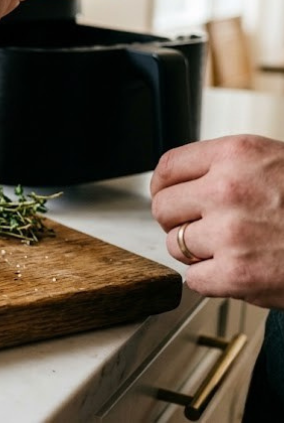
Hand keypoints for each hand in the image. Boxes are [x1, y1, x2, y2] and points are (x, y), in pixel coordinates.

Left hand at [150, 134, 283, 308]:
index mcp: (237, 155)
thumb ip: (228, 168)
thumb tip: (181, 181)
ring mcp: (230, 233)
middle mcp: (227, 189)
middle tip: (203, 227)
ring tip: (234, 248)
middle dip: (178, 220)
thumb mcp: (276, 163)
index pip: (168, 167)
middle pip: (163, 208)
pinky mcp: (235, 274)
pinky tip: (239, 270)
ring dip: (198, 251)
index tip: (168, 195)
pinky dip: (211, 280)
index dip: (164, 186)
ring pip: (175, 244)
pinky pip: (194, 279)